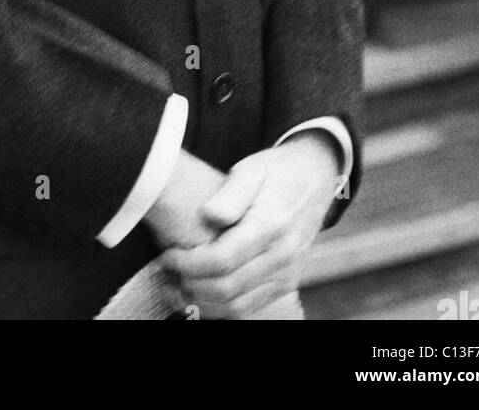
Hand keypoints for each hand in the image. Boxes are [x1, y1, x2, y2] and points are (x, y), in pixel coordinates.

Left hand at [159, 133, 339, 318]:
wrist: (315, 181)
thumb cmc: (276, 173)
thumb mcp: (251, 169)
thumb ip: (231, 194)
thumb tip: (210, 215)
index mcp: (272, 224)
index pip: (222, 259)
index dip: (188, 263)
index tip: (166, 255)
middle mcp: (283, 255)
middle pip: (227, 288)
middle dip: (189, 286)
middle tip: (164, 273)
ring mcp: (287, 274)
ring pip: (237, 307)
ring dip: (201, 304)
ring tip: (174, 288)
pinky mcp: (286, 284)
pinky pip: (249, 308)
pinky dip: (220, 309)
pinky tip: (198, 296)